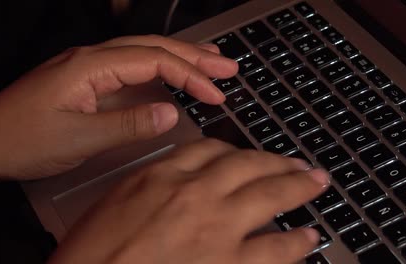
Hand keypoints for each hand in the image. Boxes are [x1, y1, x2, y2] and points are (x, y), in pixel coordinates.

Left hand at [0, 35, 237, 179]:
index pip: (153, 60)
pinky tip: (173, 73)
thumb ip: (128, 124)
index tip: (215, 94)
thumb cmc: (23, 138)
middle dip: (194, 55)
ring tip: (212, 59)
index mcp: (91, 66)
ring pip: (144, 52)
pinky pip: (132, 66)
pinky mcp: (89, 79)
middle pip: (153, 47)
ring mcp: (90, 66)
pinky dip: (159, 67)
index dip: (189, 76)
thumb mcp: (79, 138)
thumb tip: (170, 113)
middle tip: (228, 66)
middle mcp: (92, 58)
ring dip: (181, 56)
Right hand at [47, 139, 328, 263]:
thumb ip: (151, 188)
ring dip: (298, 188)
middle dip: (277, 161)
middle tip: (297, 162)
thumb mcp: (114, 205)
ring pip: (270, 194)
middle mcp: (193, 195)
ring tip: (314, 184)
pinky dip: (296, 242)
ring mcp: (216, 228)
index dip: (235, 150)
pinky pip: (275, 249)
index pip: (208, 150)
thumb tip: (175, 184)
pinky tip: (308, 237)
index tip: (247, 155)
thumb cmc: (91, 257)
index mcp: (160, 177)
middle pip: (248, 164)